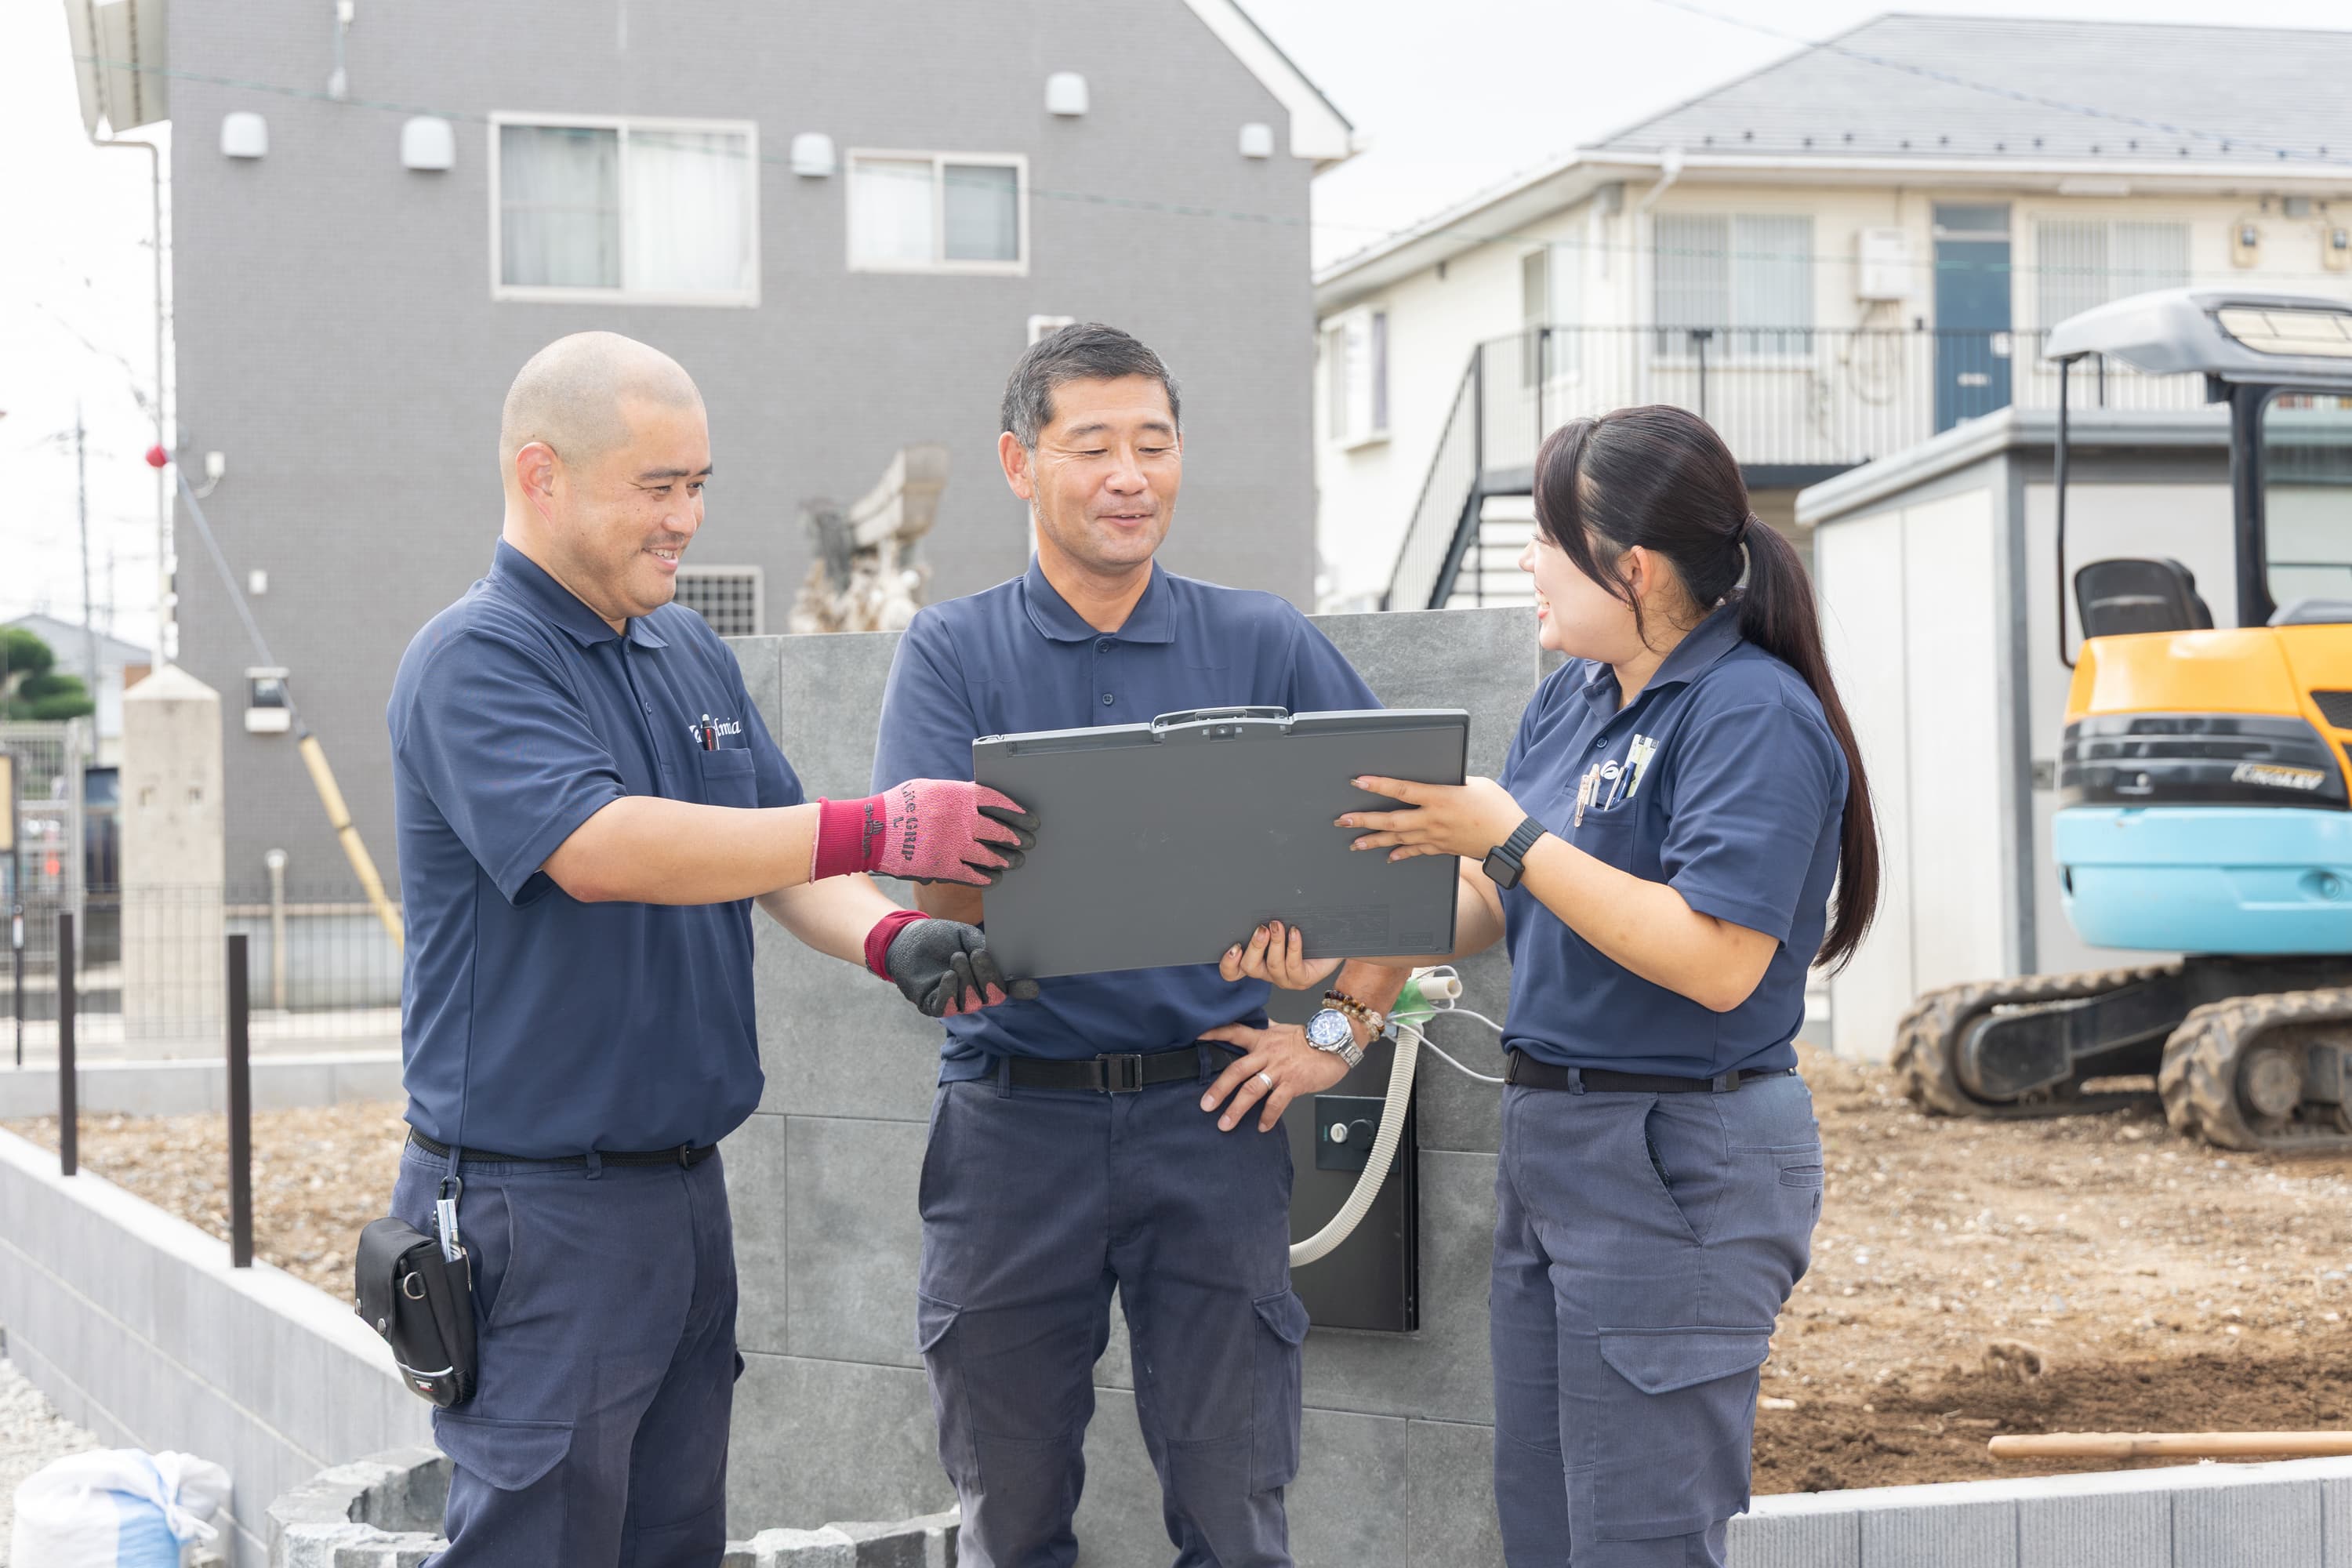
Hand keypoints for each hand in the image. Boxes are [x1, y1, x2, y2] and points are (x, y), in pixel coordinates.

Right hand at [815, 782, 1037, 886]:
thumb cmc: (899, 805)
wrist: (873, 830)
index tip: (1028, 817)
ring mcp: (954, 844)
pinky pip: (974, 875)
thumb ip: (956, 794)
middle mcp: (961, 819)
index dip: (1017, 810)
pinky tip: (993, 879)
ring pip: (991, 856)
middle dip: (1017, 837)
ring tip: (1013, 861)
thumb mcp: (929, 789)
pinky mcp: (944, 867)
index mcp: (958, 795)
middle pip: (1001, 830)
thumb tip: (979, 799)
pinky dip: (986, 878)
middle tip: (1027, 841)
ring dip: (1005, 860)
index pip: (998, 801)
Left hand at [882, 918, 1040, 1017]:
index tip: (1033, 987)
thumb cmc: (943, 937)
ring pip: (972, 1003)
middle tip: (976, 953)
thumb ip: (986, 950)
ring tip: (957, 958)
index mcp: (989, 977)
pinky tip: (949, 975)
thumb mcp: (968, 938)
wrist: (911, 938)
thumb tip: (1004, 959)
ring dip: (966, 979)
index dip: (1022, 989)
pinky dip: (950, 992)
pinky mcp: (934, 1006)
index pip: (1010, 988)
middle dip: (988, 976)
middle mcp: (976, 993)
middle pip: (994, 997)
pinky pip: (948, 1008)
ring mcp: (956, 1002)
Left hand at [1197, 1020, 1353, 1131]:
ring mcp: (1280, 1069)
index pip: (1235, 1032)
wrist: (1336, 1043)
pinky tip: (1262, 1126)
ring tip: (1225, 1124)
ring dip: (1236, 1108)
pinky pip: (1277, 1102)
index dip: (1216, 1032)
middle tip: (1205, 1105)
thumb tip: (1255, 1022)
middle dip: (1219, 1089)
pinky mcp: (1294, 1083)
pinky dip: (1268, 1116)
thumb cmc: (1311, 1038)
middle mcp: (1267, 1054)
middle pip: (1237, 1070)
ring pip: (1252, 1089)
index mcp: (1263, 1039)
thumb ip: (1266, 1029)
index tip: (1198, 1036)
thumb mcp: (1283, 1030)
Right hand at [1218, 920, 1344, 990]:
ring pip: (1272, 965)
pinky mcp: (1302, 980)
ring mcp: (1285, 979)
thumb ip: (1265, 920)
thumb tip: (1255, 899)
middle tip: (1262, 928)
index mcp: (1257, 962)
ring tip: (1279, 925)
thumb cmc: (1305, 930)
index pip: (1233, 972)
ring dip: (1275, 943)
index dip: (1229, 963)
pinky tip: (1295, 932)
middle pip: (1249, 967)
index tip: (1234, 946)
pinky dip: (1292, 947)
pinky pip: (1293, 965)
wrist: (1335, 939)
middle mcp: (1268, 972)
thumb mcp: (1280, 923)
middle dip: (1254, 946)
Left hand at [1338, 775, 1527, 862]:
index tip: (1358, 782)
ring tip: (1353, 842)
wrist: (1512, 841)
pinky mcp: (1442, 849)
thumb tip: (1436, 783)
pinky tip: (1387, 856)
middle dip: (1364, 820)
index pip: (1402, 790)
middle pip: (1391, 820)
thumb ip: (1452, 783)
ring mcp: (1436, 837)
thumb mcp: (1476, 784)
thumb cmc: (1498, 808)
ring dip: (1374, 841)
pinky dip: (1400, 854)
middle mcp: (1433, 819)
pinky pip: (1416, 852)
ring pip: (1398, 839)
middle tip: (1342, 820)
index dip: (1378, 786)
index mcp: (1440, 797)